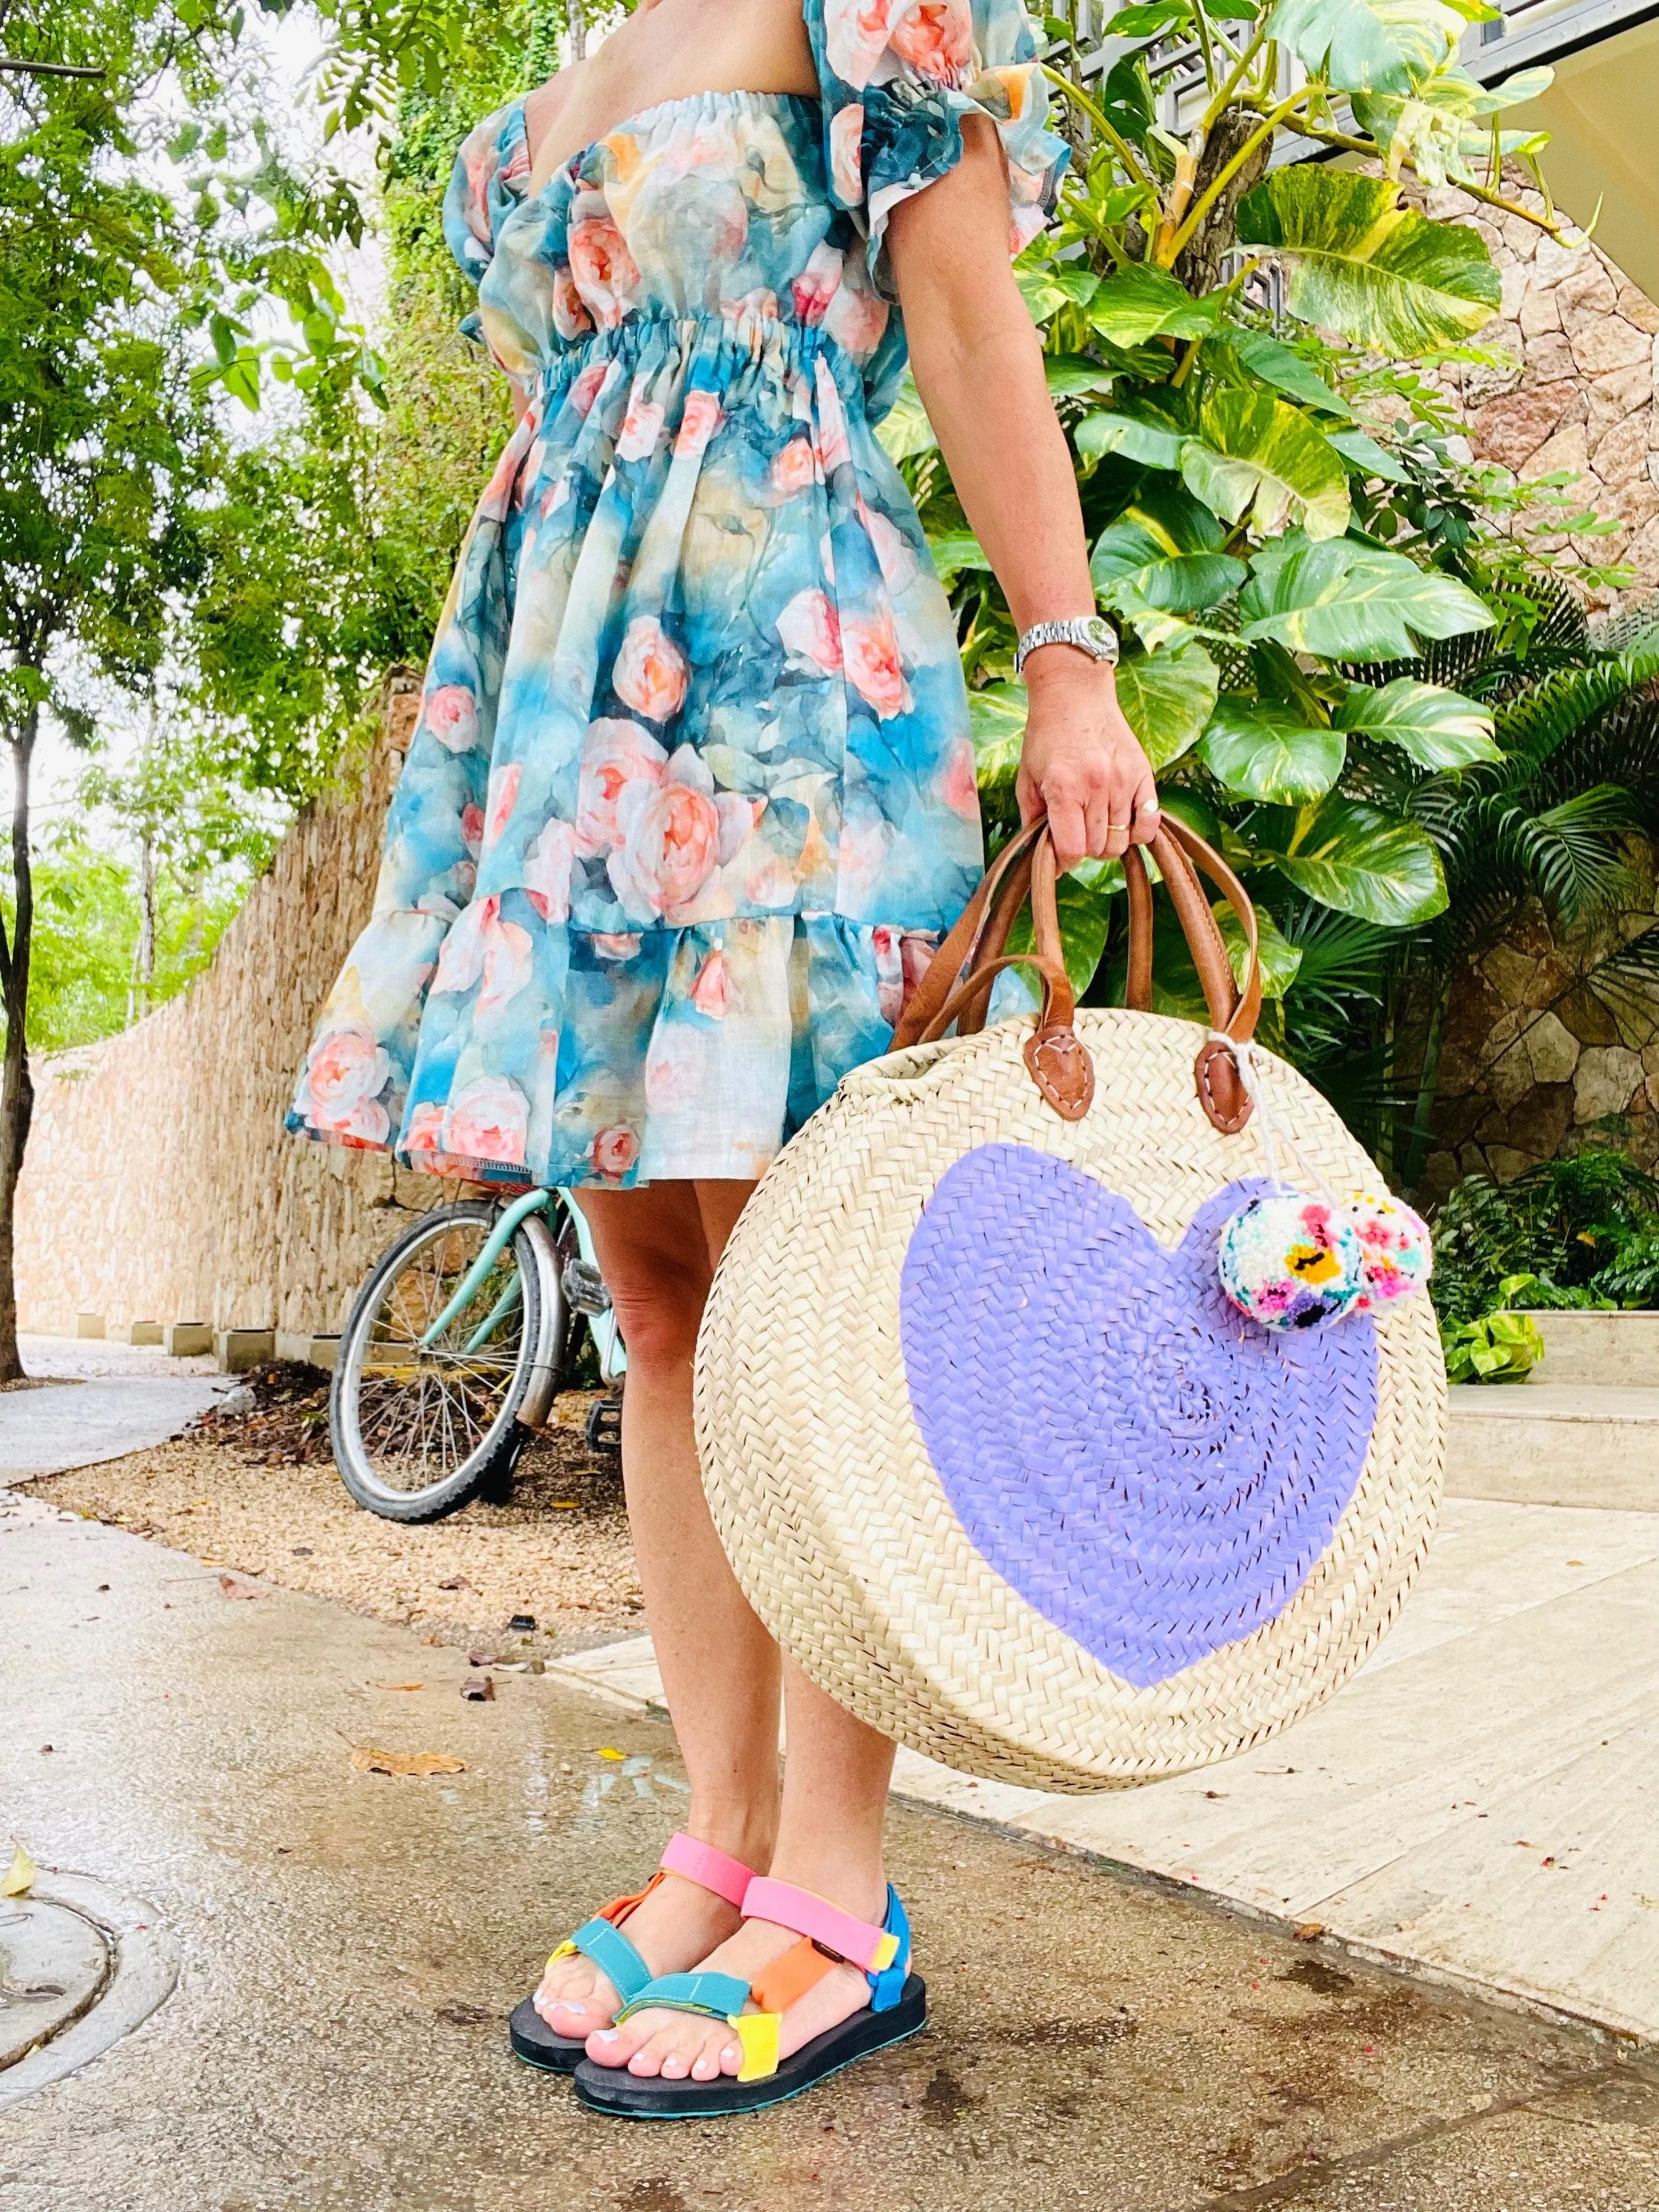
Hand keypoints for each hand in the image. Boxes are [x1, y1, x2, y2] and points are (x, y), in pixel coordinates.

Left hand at [1015, 650, 1158, 869]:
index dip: (1063, 862)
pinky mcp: (1143, 775)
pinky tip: (1123, 823)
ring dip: (1107, 842)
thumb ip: (1033, 820)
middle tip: (1075, 832)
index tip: (1059, 855)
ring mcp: (1123, 781)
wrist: (1075, 695)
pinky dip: (1138, 832)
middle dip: (1083, 850)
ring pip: (1122, 842)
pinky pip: (1149, 823)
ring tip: (1096, 824)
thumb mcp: (1026, 778)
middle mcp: (1096, 786)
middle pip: (1097, 849)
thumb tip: (1043, 857)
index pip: (1072, 850)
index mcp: (1064, 788)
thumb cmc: (1046, 736)